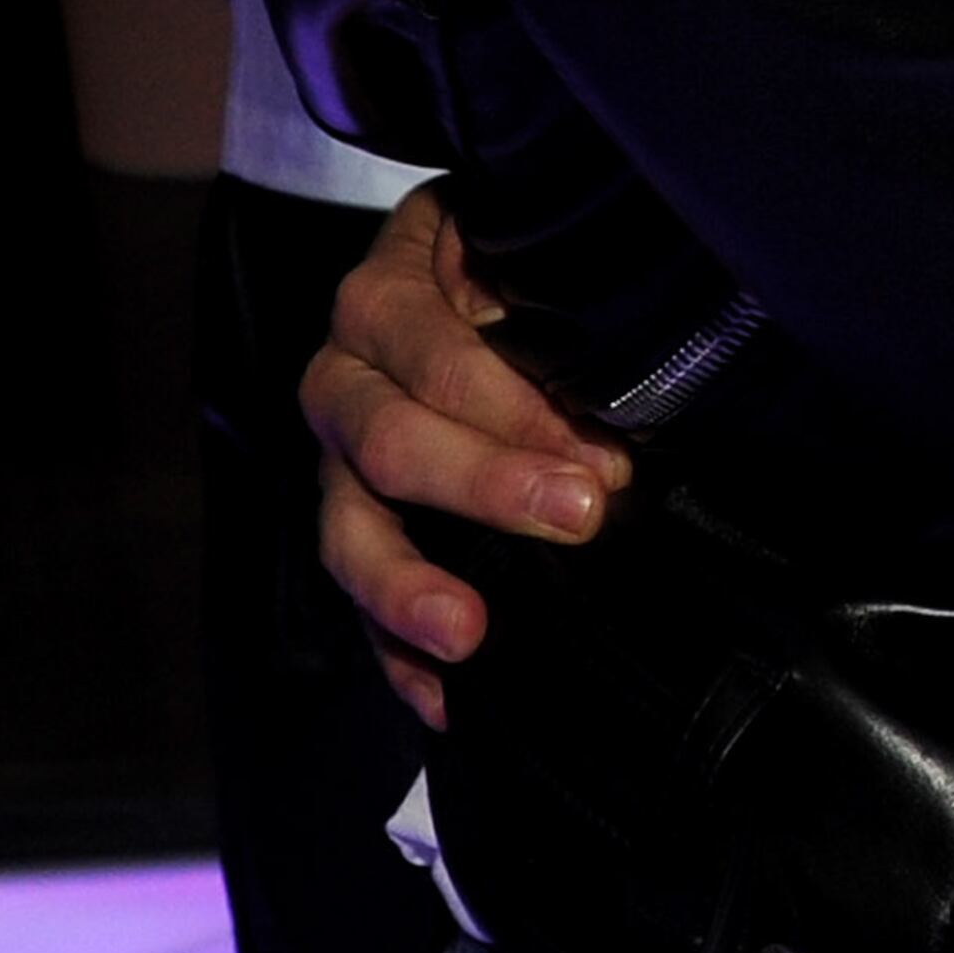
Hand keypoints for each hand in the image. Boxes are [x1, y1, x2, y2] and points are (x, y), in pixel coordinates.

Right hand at [303, 183, 628, 724]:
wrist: (462, 268)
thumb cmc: (506, 265)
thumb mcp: (522, 252)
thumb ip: (548, 299)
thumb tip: (616, 382)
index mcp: (387, 295)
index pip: (434, 354)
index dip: (515, 408)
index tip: (601, 455)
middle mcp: (344, 375)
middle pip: (389, 439)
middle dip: (486, 483)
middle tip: (580, 513)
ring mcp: (337, 459)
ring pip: (349, 528)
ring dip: (409, 585)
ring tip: (467, 633)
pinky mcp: (351, 525)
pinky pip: (357, 600)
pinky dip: (395, 653)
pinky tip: (443, 700)